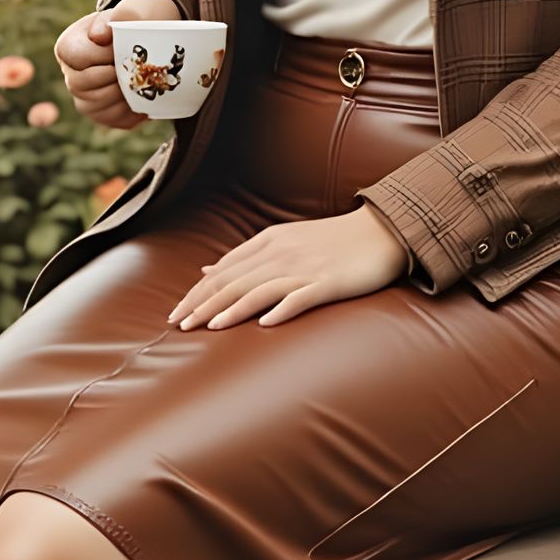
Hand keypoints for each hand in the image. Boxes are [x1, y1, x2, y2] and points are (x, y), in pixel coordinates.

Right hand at [55, 0, 186, 128]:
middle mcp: (70, 76)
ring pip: (99, 107)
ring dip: (124, 94)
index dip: (104, 54)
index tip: (122, 47)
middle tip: (134, 66)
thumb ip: (114, 18)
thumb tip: (99, 36)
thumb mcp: (125, 13)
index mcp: (68, 48)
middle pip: (83, 85)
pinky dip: (135, 111)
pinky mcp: (103, 116)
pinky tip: (145, 96)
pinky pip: (116, 121)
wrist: (142, 43)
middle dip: (114, 76)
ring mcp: (84, 100)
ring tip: (141, 80)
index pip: (79, 57)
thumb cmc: (130, 25)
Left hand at [167, 207, 410, 329]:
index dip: (197, 293)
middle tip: (178, 325)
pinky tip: (264, 325)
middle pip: (234, 282)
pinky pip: (301, 298)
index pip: (223, 271)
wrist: (382, 231)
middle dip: (203, 304)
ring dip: (231, 310)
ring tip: (208, 328)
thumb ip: (246, 257)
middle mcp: (282, 253)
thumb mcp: (283, 240)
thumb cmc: (332, 241)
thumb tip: (207, 270)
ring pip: (259, 290)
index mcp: (269, 242)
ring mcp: (305, 268)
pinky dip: (281, 310)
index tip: (176, 314)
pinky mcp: (329, 283)